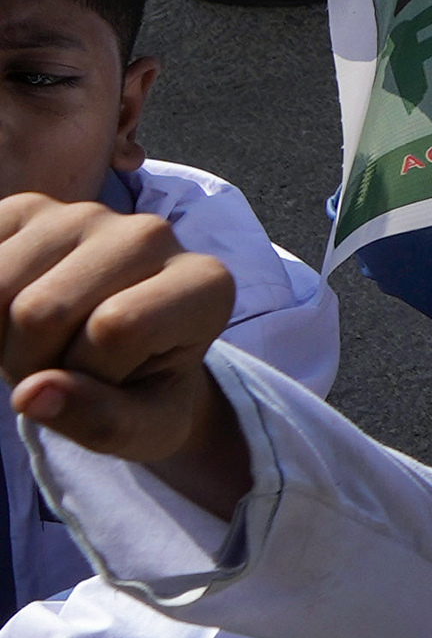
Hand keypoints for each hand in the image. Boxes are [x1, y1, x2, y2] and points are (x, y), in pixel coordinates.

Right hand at [0, 194, 245, 497]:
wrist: (121, 359)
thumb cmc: (141, 392)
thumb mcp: (141, 429)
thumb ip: (100, 420)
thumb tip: (33, 395)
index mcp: (204, 282)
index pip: (114, 329)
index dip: (89, 375)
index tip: (111, 382)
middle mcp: (151, 233)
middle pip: (40, 311)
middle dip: (32, 362)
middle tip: (61, 368)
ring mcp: (87, 212)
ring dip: (0, 337)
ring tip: (41, 344)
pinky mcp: (29, 208)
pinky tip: (11, 316)